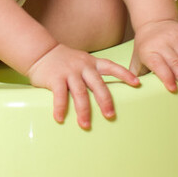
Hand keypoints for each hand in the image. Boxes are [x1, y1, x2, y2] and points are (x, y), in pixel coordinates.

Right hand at [26, 44, 140, 129]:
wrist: (41, 51)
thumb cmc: (63, 61)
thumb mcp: (81, 61)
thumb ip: (91, 74)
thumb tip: (104, 95)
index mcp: (92, 63)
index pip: (111, 67)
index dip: (125, 74)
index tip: (137, 83)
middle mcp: (83, 67)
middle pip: (98, 85)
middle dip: (105, 101)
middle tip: (110, 115)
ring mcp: (69, 72)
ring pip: (80, 92)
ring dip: (83, 110)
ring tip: (85, 124)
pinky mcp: (55, 78)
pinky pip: (59, 95)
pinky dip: (60, 107)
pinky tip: (60, 118)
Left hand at [129, 19, 177, 94]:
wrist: (153, 23)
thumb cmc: (145, 46)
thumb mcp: (137, 59)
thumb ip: (135, 74)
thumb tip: (134, 90)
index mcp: (149, 52)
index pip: (158, 65)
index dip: (166, 77)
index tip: (173, 89)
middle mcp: (163, 44)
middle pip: (176, 63)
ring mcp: (176, 38)